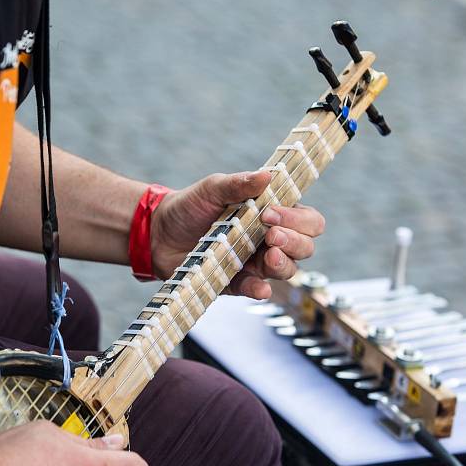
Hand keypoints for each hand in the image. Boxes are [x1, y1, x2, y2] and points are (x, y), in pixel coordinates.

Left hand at [151, 171, 324, 298]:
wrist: (158, 233)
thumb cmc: (190, 207)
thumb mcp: (212, 189)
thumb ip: (239, 183)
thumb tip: (267, 175)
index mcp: (272, 214)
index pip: (307, 220)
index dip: (298, 219)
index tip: (271, 213)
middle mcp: (269, 241)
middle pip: (304, 247)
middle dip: (295, 241)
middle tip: (271, 234)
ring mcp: (255, 263)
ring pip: (288, 270)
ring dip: (283, 264)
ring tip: (269, 255)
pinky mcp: (237, 283)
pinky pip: (257, 290)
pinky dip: (261, 290)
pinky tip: (260, 287)